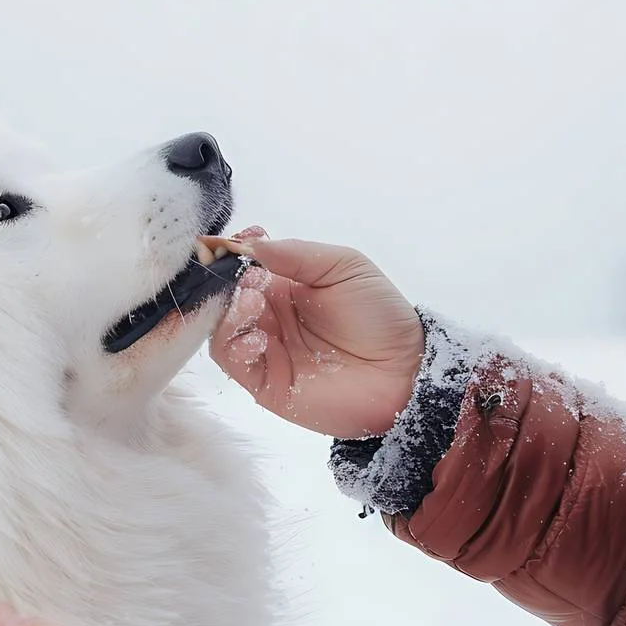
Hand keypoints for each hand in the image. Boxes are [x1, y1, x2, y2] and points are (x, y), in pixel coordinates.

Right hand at [206, 228, 424, 438]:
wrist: (404, 372)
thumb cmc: (380, 315)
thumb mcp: (345, 267)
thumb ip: (300, 254)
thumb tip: (253, 243)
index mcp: (285, 286)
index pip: (243, 265)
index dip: (232, 252)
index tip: (236, 242)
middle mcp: (269, 316)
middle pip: (225, 297)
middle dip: (226, 284)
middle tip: (248, 280)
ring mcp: (266, 350)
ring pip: (222, 329)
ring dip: (229, 314)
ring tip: (254, 304)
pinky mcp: (266, 384)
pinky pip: (234, 363)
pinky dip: (236, 347)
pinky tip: (259, 339)